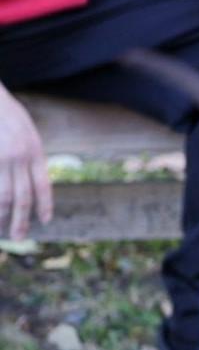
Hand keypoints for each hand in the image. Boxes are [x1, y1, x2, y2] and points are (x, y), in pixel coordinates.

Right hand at [0, 84, 50, 239]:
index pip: (43, 186)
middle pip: (23, 196)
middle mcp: (20, 158)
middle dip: (21, 219)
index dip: (44, 205)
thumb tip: (33, 179)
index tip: (44, 221)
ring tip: (2, 230)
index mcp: (35, 152)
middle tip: (20, 236)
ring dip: (3, 216)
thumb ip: (31, 155)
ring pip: (4, 195)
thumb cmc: (7, 113)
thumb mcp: (28, 132)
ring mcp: (1, 159)